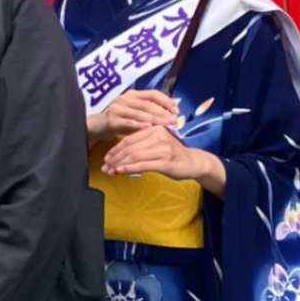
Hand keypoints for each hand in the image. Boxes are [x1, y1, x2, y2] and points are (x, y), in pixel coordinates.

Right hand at [85, 89, 180, 142]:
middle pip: (148, 104)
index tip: (177, 110)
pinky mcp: (112, 119)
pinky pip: (128, 121)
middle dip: (163, 112)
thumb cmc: (120, 121)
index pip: (153, 93)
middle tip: (174, 120)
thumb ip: (149, 114)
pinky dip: (138, 124)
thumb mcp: (136, 115)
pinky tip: (148, 127)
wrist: (98, 127)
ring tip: (165, 125)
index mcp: (134, 94)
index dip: (166, 101)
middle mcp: (126, 98)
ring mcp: (118, 108)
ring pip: (139, 112)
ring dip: (154, 119)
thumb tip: (171, 116)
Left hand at [100, 125, 226, 193]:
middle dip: (115, 158)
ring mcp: (163, 148)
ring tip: (110, 171)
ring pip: (135, 156)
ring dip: (119, 164)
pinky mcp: (166, 162)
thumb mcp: (157, 144)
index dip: (115, 149)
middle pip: (130, 147)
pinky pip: (143, 165)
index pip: (129, 139)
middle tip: (104, 167)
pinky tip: (121, 171)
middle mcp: (158, 136)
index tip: (106, 158)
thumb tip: (120, 153)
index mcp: (154, 128)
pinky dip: (130, 168)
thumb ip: (142, 145)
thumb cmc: (173, 154)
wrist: (194, 162)